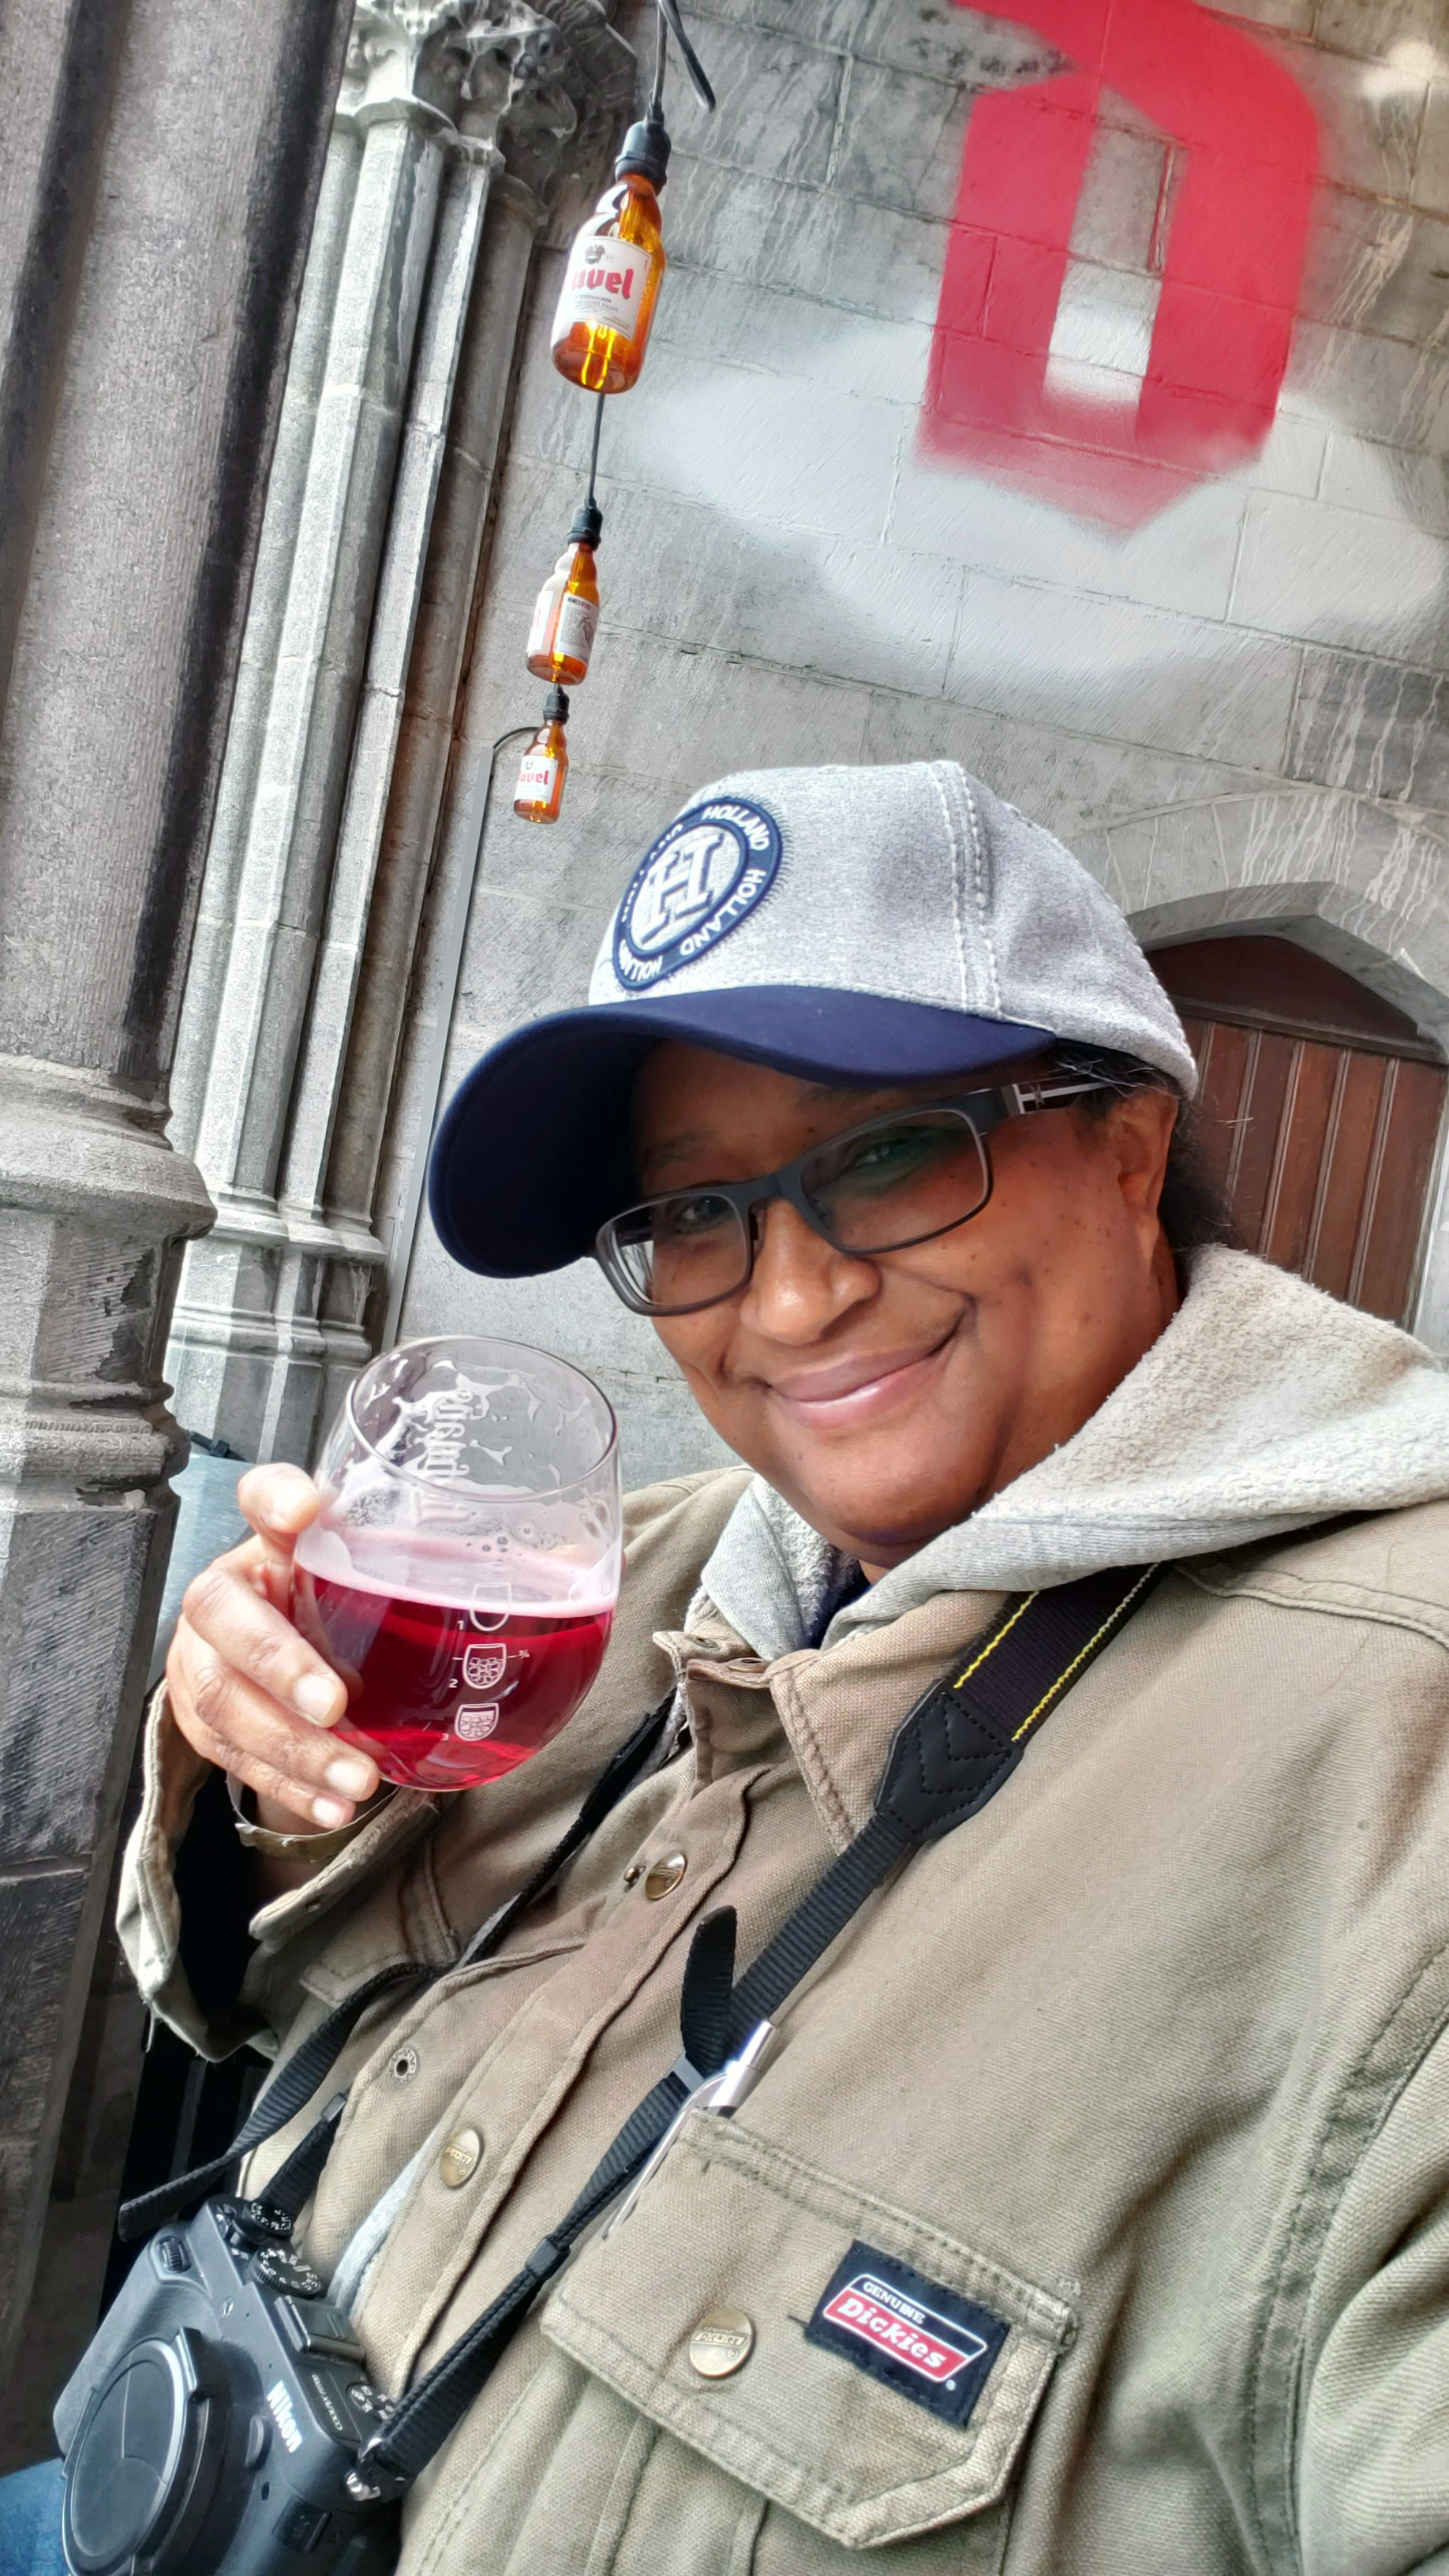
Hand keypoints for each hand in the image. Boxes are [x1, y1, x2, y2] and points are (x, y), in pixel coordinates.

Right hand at [165, 1464, 379, 1832]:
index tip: (304, 1508)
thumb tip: (482, 1560)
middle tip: (335, 1705)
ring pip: (226, 1703)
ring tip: (357, 1779)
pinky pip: (234, 1758)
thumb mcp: (359, 1574)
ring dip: (294, 1748)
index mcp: (267, 1543)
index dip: (275, 1498)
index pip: (260, 1497)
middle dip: (280, 1666)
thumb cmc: (326, 1604)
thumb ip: (396, 1560)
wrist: (275, 1657)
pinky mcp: (199, 1721)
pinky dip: (289, 1789)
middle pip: (228, 1622)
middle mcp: (221, 1595)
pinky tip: (333, 1807)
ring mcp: (199, 1661)